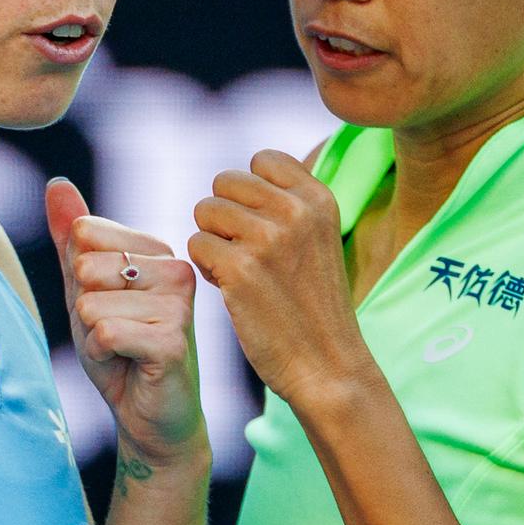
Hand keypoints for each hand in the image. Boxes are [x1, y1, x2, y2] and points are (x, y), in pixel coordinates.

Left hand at [45, 179, 206, 468]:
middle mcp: (175, 268)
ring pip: (91, 304)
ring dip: (93, 337)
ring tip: (123, 351)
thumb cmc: (121, 351)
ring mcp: (179, 304)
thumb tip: (57, 183)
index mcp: (157, 249)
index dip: (78, 282)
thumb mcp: (85, 291)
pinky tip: (129, 365)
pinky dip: (102, 355)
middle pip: (84, 269)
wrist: (151, 416)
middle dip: (84, 311)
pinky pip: (105, 332)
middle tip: (114, 335)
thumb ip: (72, 240)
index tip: (108, 308)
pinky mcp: (172, 340)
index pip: (83, 236)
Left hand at [187, 150, 374, 408]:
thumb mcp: (317, 239)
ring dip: (213, 242)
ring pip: (205, 211)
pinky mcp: (240, 269)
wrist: (328, 365)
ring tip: (241, 272)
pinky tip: (233, 290)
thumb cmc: (315, 306)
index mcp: (319, 198)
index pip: (262, 159)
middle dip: (226, 217)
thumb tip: (234, 180)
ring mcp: (267, 238)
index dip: (250, 192)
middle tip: (247, 255)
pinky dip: (207, 269)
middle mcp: (296, 211)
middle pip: (225, 182)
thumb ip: (286, 204)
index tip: (263, 226)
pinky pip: (196, 245)